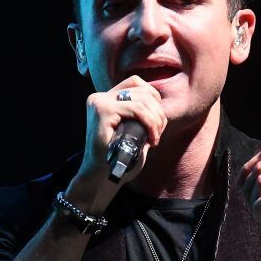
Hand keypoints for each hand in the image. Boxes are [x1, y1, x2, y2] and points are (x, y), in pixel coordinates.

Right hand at [75, 76, 167, 191]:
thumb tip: (160, 105)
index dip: (153, 98)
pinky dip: (150, 123)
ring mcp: (99, 102)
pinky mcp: (102, 110)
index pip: (136, 83)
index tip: (157, 122)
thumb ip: (142, 117)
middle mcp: (100, 97)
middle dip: (158, 111)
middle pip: (142, 89)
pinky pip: (136, 109)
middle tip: (157, 133)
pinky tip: (152, 139)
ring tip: (154, 137)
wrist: (101, 177)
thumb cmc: (118, 158)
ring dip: (156, 119)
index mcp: (106, 99)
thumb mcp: (132, 132)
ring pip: (142, 99)